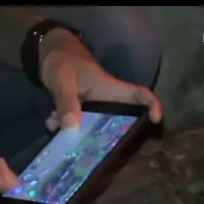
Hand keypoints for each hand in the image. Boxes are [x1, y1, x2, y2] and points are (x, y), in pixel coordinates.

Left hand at [39, 28, 162, 130]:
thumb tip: (71, 129)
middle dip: (109, 137)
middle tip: (95, 150)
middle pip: (119, 121)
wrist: (48, 52)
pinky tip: (49, 122)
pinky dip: (64, 125)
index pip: (140, 94)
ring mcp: (91, 106)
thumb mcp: (64, 81)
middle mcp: (105, 100)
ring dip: (77, 132)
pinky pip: (76, 125)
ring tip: (58, 127)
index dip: (152, 105)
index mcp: (110, 89)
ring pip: (93, 127)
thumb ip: (67, 103)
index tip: (156, 120)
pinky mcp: (78, 110)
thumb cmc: (63, 60)